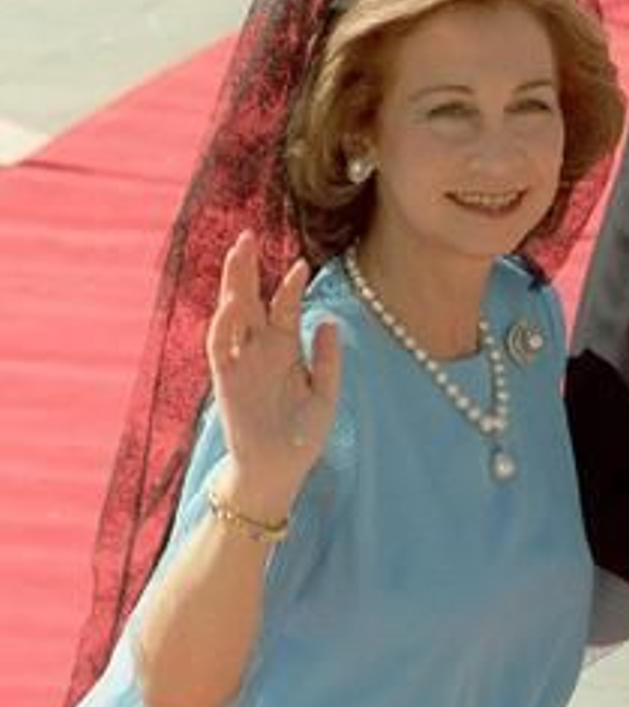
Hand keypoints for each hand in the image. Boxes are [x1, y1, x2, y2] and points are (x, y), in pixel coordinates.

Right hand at [205, 231, 341, 515]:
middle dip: (247, 270)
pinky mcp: (228, 383)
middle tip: (246, 236)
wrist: (280, 471)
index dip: (289, 285)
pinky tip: (231, 305)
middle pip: (250, 302)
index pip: (284, 308)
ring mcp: (241, 364)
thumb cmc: (300, 433)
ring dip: (231, 287)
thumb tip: (329, 321)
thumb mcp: (326, 393)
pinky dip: (224, 327)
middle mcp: (259, 352)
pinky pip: (221, 350)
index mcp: (283, 350)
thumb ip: (328, 358)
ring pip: (231, 317)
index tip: (302, 261)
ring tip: (236, 256)